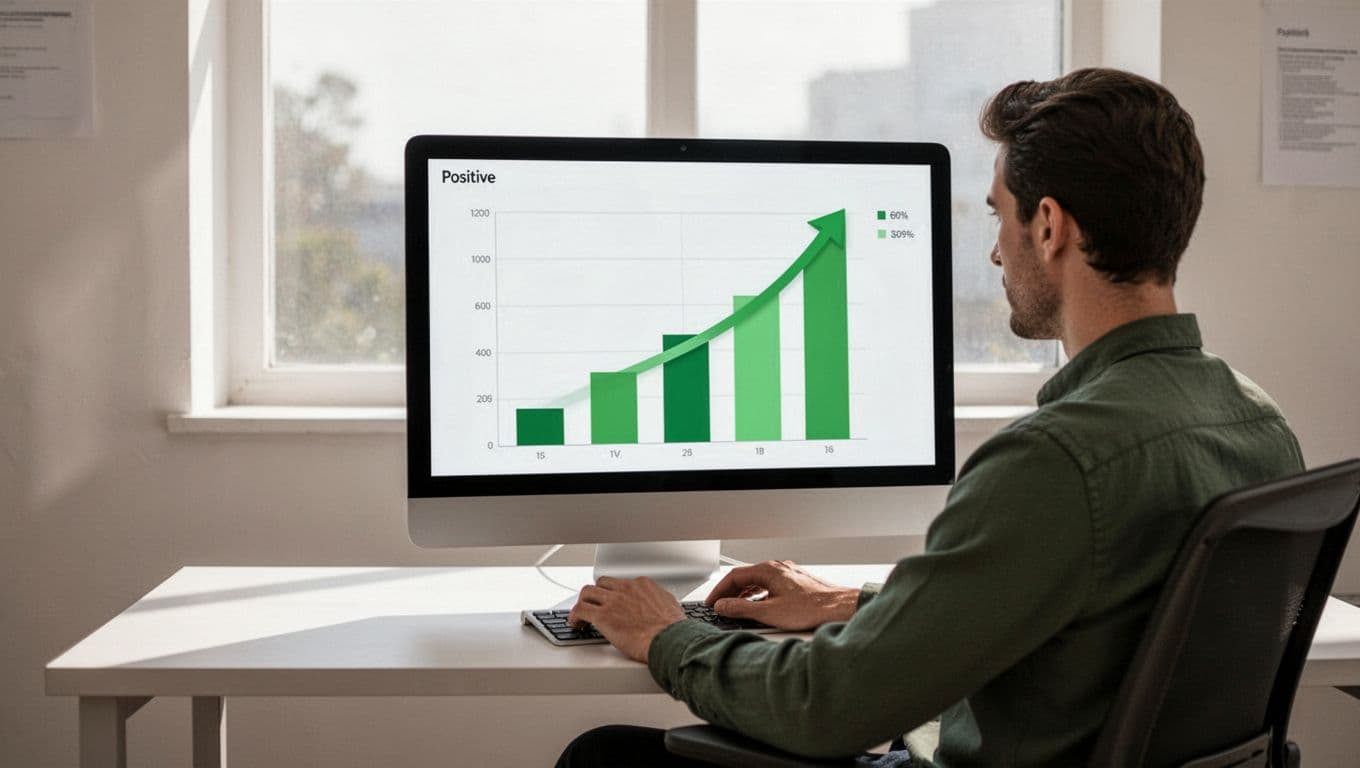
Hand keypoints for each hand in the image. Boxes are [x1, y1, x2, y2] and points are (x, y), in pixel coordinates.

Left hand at [568, 576, 685, 662]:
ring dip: (583, 603)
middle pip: (602, 584)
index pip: (621, 583)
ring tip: (582, 615)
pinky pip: (579, 610)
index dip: (614, 594)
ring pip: (587, 592)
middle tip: (595, 606)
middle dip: (597, 594)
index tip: (612, 602)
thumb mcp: (671, 606)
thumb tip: (659, 605)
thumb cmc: (673, 630)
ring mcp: (613, 601)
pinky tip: (576, 624)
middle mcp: (626, 589)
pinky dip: (574, 616)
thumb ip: (660, 601)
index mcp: (643, 585)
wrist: (668, 641)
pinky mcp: (603, 616)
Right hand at [706, 560, 859, 630]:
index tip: (711, 603)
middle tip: (719, 607)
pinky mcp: (794, 583)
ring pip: (757, 582)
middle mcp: (777, 568)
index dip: (719, 591)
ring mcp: (786, 574)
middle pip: (745, 578)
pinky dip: (757, 595)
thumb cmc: (811, 608)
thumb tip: (722, 606)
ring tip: (734, 608)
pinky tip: (758, 607)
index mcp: (768, 570)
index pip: (734, 577)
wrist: (839, 607)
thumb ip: (741, 609)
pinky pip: (769, 586)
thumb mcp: (769, 612)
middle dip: (729, 593)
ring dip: (743, 594)